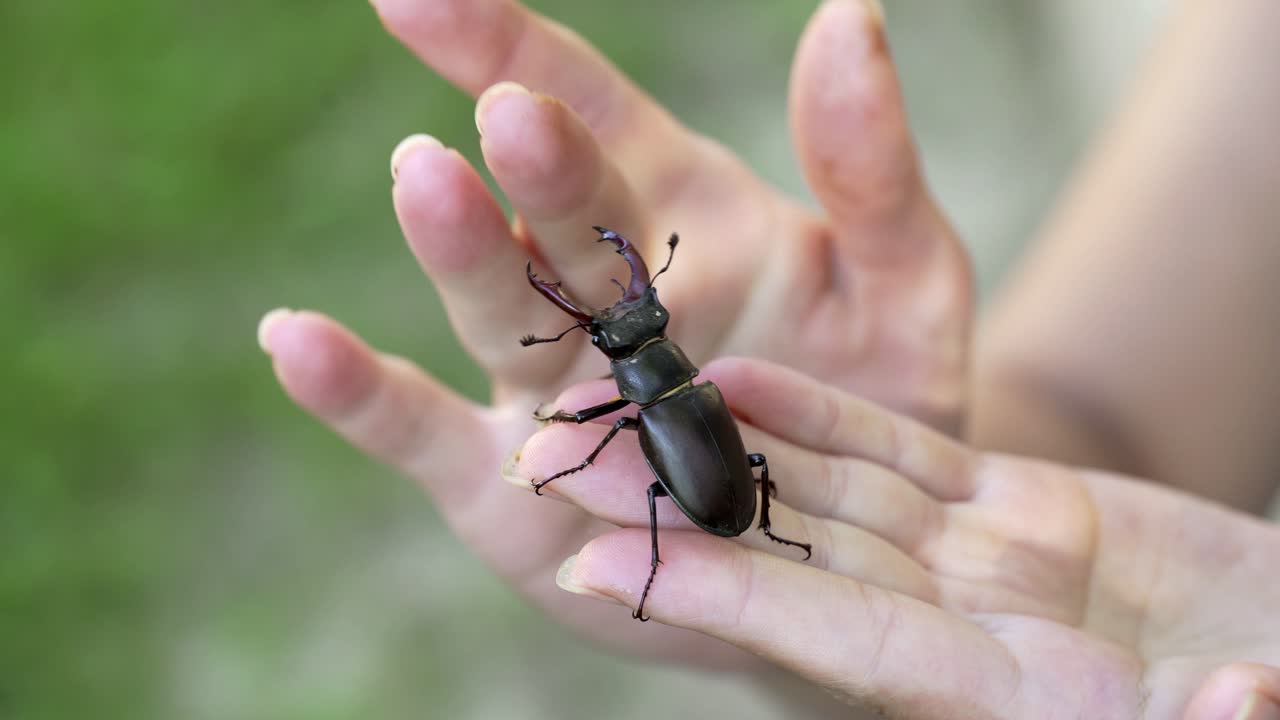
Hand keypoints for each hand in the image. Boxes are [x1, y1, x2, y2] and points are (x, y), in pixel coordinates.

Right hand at [261, 0, 966, 673]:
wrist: (842, 553)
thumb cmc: (872, 402)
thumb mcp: (906, 288)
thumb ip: (872, 171)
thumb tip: (848, 15)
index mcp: (674, 220)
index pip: (589, 113)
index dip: (513, 47)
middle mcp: (592, 294)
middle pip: (551, 215)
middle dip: (534, 164)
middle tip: (511, 115)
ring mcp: (540, 387)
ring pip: (492, 309)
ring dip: (459, 249)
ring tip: (425, 181)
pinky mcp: (504, 487)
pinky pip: (423, 433)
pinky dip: (359, 394)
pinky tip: (293, 341)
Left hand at [513, 357, 1279, 717]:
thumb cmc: (1279, 693)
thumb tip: (1236, 701)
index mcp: (1000, 702)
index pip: (832, 640)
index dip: (722, 597)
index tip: (598, 562)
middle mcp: (962, 634)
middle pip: (791, 559)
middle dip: (673, 505)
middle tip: (555, 456)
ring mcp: (983, 568)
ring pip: (827, 493)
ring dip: (725, 444)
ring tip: (625, 395)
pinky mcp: (1018, 514)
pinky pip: (897, 458)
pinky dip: (822, 417)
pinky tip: (740, 378)